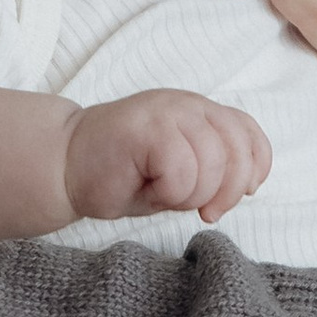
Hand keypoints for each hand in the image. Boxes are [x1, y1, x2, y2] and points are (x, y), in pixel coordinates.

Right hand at [64, 89, 271, 225]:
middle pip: (238, 152)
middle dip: (227, 193)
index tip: (231, 198)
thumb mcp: (180, 172)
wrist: (63, 167)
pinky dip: (169, 193)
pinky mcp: (148, 127)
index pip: (249, 134)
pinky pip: (182, 172)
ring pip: (212, 166)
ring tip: (161, 192)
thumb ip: (215, 168)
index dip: (253, 169)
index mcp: (200, 111)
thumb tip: (248, 184)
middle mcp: (188, 104)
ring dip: (190, 195)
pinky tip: (146, 187)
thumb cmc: (120, 176)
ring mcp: (168, 111)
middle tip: (203, 212)